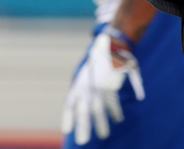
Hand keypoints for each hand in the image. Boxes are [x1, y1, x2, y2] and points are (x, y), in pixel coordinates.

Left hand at [61, 29, 144, 143]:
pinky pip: (112, 101)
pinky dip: (115, 111)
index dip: (68, 117)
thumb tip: (76, 102)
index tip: (66, 131)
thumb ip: (83, 89)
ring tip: (103, 135)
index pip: (70, 102)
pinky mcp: (110, 84)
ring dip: (101, 123)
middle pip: (83, 110)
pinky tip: (117, 119)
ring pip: (98, 109)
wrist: (110, 44)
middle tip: (82, 142)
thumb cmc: (98, 61)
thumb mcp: (86, 73)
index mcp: (79, 84)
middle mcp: (87, 86)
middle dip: (83, 127)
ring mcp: (98, 86)